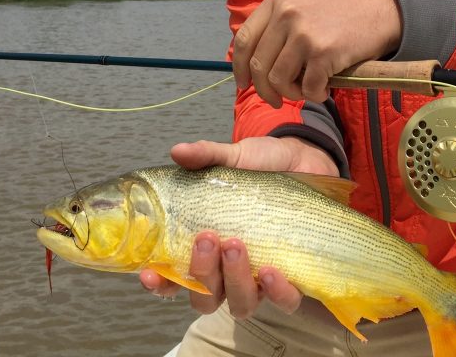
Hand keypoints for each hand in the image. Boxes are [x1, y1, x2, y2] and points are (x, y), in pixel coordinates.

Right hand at [139, 137, 337, 315]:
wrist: (305, 160)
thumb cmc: (262, 166)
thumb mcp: (233, 157)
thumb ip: (206, 156)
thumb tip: (178, 151)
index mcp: (206, 247)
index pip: (174, 278)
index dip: (160, 282)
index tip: (150, 273)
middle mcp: (228, 271)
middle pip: (205, 297)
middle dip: (201, 273)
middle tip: (206, 238)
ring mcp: (259, 278)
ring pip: (240, 304)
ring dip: (234, 282)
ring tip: (236, 245)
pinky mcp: (293, 277)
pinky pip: (284, 301)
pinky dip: (276, 292)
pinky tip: (269, 271)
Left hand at [232, 0, 401, 105]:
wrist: (382, 13)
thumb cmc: (341, 15)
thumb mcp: (302, 5)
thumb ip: (276, 27)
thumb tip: (252, 65)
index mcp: (278, 0)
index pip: (244, 39)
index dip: (239, 66)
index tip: (244, 83)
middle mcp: (286, 13)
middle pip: (258, 64)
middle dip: (265, 90)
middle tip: (275, 100)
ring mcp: (304, 32)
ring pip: (278, 79)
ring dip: (291, 93)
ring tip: (306, 90)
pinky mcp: (323, 52)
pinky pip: (306, 88)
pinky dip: (315, 95)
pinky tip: (325, 89)